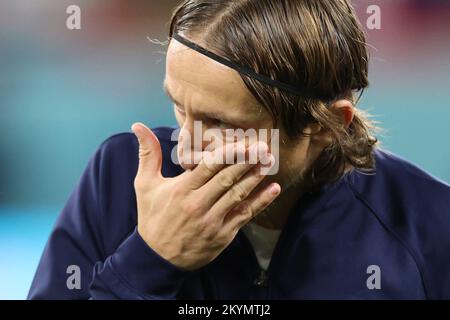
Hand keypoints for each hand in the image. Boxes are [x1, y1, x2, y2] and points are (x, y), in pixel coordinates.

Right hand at [131, 123, 280, 270]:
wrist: (157, 258)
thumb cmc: (152, 217)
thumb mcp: (145, 185)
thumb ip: (147, 154)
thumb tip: (138, 126)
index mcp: (182, 190)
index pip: (208, 167)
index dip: (228, 153)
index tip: (243, 142)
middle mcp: (198, 204)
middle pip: (227, 179)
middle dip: (246, 161)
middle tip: (263, 146)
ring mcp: (212, 221)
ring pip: (238, 195)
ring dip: (255, 178)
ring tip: (269, 162)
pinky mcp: (223, 235)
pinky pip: (244, 216)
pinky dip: (260, 202)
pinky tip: (273, 190)